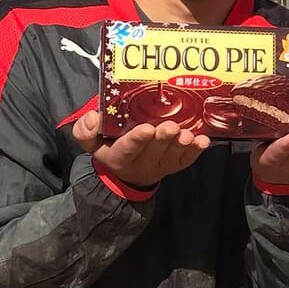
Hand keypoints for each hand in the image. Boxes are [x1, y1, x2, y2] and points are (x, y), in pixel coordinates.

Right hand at [73, 110, 209, 189]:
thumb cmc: (110, 146)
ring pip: (173, 157)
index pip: (127, 149)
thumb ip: (86, 131)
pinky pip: (186, 161)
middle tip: (172, 127)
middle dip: (164, 139)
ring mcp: (160, 165)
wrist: (127, 170)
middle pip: (154, 152)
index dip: (137, 140)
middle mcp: (141, 164)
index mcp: (119, 156)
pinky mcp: (174, 165)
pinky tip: (203, 141)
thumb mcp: (92, 142)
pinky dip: (195, 152)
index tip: (147, 129)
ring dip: (181, 145)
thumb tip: (92, 117)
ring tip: (188, 134)